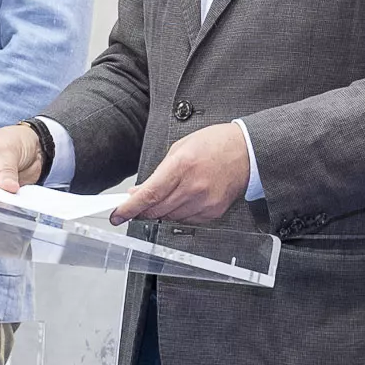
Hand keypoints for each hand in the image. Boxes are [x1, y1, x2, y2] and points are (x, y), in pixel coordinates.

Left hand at [114, 123, 250, 224]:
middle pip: (157, 210)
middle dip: (142, 209)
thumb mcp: (180, 148)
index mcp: (182, 165)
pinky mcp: (213, 212)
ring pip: (170, 217)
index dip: (130, 208)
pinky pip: (186, 220)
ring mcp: (204, 202)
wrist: (247, 152)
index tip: (117, 215)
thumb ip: (158, 172)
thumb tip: (140, 192)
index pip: (150, 194)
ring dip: (161, 210)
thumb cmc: (215, 144)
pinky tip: (184, 198)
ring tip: (167, 194)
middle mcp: (193, 187)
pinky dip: (178, 212)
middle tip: (135, 205)